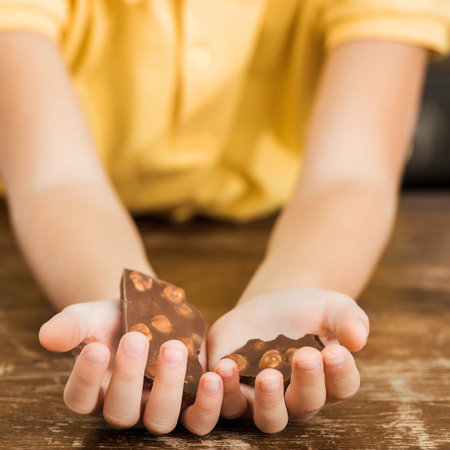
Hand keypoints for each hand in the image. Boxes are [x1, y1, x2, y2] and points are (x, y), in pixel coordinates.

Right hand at [39, 299, 222, 434]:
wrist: (150, 311)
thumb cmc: (114, 316)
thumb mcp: (91, 316)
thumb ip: (70, 327)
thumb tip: (46, 337)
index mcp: (94, 391)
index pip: (80, 398)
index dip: (86, 377)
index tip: (95, 347)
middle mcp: (125, 407)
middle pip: (121, 413)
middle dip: (129, 377)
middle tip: (135, 338)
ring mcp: (158, 408)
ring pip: (161, 420)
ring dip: (168, 388)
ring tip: (173, 349)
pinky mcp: (190, 402)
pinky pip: (198, 419)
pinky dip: (208, 402)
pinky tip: (214, 374)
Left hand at [207, 288, 368, 432]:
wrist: (269, 306)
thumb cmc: (307, 310)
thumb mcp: (332, 307)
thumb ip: (348, 320)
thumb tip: (358, 339)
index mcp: (328, 380)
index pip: (341, 387)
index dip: (341, 373)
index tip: (336, 351)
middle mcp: (297, 398)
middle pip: (303, 406)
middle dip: (306, 384)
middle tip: (304, 357)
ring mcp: (263, 398)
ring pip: (267, 417)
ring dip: (264, 399)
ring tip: (263, 373)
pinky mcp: (232, 389)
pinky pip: (226, 406)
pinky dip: (222, 394)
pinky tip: (221, 369)